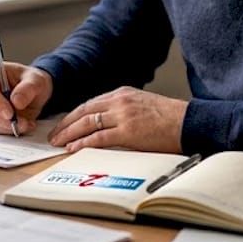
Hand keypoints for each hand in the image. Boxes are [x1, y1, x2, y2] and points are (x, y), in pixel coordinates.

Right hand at [0, 61, 51, 136]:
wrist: (33, 92)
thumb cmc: (32, 81)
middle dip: (3, 119)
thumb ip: (27, 89)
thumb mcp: (37, 81)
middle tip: (22, 123)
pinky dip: (7, 130)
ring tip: (27, 123)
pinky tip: (22, 125)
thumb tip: (16, 102)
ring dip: (7, 126)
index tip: (10, 114)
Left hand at [48, 86, 186, 152]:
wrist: (190, 122)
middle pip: (84, 111)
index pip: (90, 103)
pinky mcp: (128, 131)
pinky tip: (73, 148)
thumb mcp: (142, 105)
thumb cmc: (170, 118)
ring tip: (58, 143)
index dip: (73, 115)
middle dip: (65, 124)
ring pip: (87, 123)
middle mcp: (119, 101)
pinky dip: (83, 143)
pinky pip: (99, 137)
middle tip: (53, 135)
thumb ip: (123, 109)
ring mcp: (123, 115)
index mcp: (122, 93)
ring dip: (69, 133)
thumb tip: (107, 123)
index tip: (63, 124)